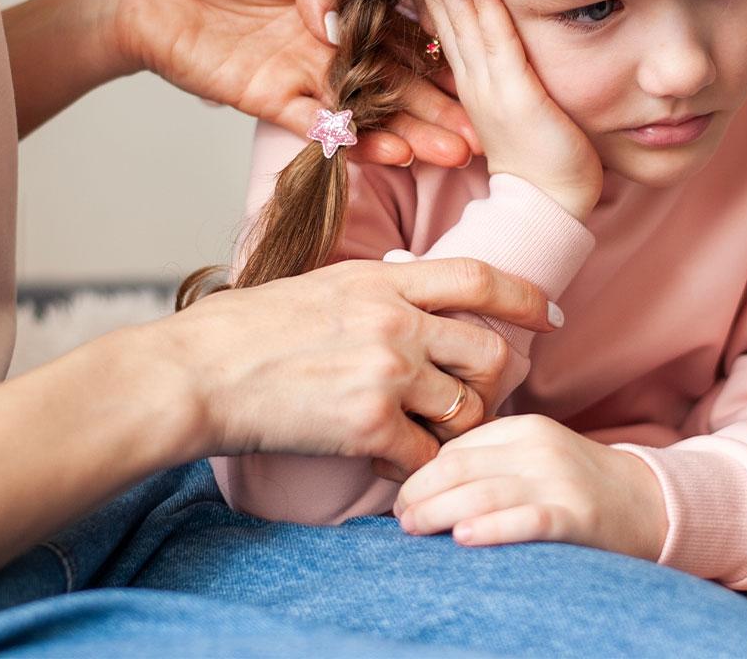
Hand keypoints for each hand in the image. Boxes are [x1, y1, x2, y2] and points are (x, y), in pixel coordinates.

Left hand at [106, 0, 475, 166]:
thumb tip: (344, 17)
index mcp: (337, 3)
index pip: (398, 31)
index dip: (438, 53)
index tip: (482, 72)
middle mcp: (327, 44)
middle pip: (393, 80)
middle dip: (437, 107)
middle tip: (481, 134)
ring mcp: (300, 75)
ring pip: (364, 109)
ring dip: (407, 131)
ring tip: (450, 152)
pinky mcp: (267, 99)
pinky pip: (316, 124)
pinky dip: (351, 138)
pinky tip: (390, 151)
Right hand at [160, 256, 556, 477]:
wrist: (197, 372)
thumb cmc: (241, 330)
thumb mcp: (315, 287)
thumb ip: (369, 294)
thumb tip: (401, 304)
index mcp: (378, 280)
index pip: (477, 278)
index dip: (523, 296)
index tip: (549, 314)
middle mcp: (394, 322)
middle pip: (488, 351)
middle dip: (494, 381)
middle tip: (472, 398)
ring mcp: (385, 373)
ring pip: (466, 408)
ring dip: (454, 428)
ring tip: (421, 434)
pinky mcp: (368, 426)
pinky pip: (426, 457)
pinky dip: (418, 468)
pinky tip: (390, 463)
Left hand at [393, 413, 668, 561]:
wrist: (653, 504)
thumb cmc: (578, 485)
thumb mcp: (533, 456)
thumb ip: (489, 461)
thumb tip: (423, 482)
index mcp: (522, 428)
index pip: (456, 446)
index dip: (420, 472)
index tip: (398, 495)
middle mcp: (537, 448)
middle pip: (460, 467)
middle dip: (420, 492)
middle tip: (398, 516)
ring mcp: (559, 481)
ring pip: (483, 492)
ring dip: (438, 511)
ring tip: (411, 528)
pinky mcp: (578, 516)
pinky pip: (527, 520)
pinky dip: (492, 528)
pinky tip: (463, 537)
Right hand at [420, 0, 602, 220]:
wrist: (549, 203)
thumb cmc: (541, 155)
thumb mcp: (510, 103)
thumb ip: (501, 70)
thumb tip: (504, 38)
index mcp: (466, 78)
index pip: (440, 17)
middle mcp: (467, 76)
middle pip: (439, 9)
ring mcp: (485, 84)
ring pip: (458, 16)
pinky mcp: (511, 93)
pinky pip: (492, 37)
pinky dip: (482, 0)